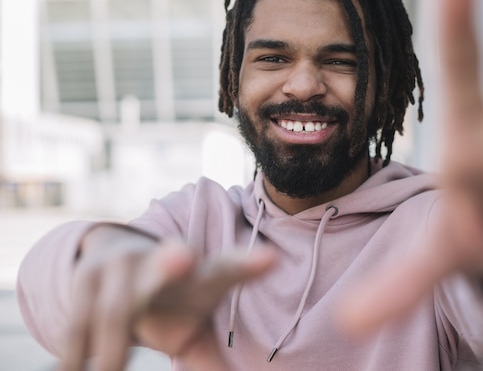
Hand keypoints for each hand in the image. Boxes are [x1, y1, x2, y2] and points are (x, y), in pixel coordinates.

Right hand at [59, 225, 275, 370]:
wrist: (115, 262)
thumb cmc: (168, 304)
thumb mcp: (191, 329)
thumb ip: (210, 359)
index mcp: (198, 276)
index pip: (226, 270)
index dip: (247, 267)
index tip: (271, 259)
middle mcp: (161, 263)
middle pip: (164, 267)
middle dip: (171, 264)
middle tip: (183, 257)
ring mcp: (121, 266)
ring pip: (115, 314)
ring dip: (112, 348)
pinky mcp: (85, 279)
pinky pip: (78, 328)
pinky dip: (76, 358)